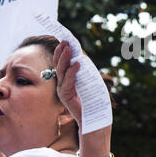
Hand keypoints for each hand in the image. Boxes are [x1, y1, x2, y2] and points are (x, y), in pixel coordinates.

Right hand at [53, 40, 111, 156]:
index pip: (62, 61)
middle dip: (61, 51)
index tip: (63, 37)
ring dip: (65, 59)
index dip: (61, 50)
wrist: (96, 119)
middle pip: (58, 64)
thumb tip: (81, 54)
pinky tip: (77, 65)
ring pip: (61, 72)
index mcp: (68, 78)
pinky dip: (72, 73)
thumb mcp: (91, 79)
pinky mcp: (67, 98)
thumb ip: (84, 68)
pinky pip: (68, 84)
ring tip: (69, 48)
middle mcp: (63, 83)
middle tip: (65, 40)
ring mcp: (63, 91)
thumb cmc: (95, 99)